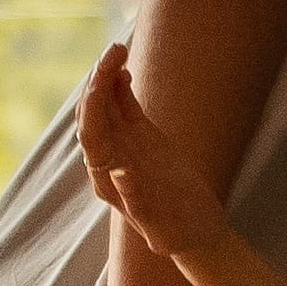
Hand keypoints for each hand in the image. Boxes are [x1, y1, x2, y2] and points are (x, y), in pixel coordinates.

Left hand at [73, 44, 235, 273]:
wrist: (194, 234)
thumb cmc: (177, 236)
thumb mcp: (159, 226)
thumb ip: (138, 203)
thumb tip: (117, 173)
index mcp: (106, 182)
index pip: (92, 138)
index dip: (94, 107)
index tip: (100, 81)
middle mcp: (108, 161)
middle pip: (94, 116)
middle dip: (99, 82)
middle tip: (114, 51)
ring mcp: (123, 147)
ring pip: (106, 107)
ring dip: (107, 78)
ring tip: (118, 49)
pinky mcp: (140, 139)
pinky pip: (124, 108)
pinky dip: (120, 87)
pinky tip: (124, 70)